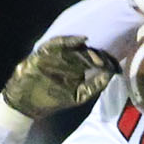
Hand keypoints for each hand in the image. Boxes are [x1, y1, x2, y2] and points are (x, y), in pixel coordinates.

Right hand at [0, 37, 121, 118]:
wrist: (27, 103)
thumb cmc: (53, 99)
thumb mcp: (79, 95)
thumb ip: (95, 85)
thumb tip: (111, 74)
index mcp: (79, 67)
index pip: (95, 60)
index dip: (107, 62)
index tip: (116, 67)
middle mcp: (69, 58)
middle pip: (87, 51)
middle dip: (98, 55)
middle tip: (107, 61)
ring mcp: (57, 54)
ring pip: (74, 46)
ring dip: (86, 48)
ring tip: (97, 54)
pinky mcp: (44, 52)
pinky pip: (57, 43)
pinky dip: (69, 40)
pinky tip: (82, 40)